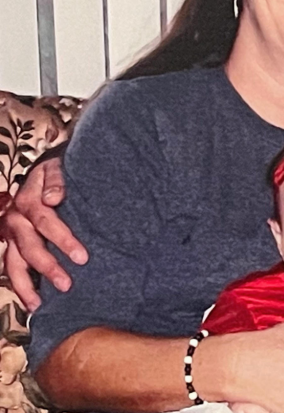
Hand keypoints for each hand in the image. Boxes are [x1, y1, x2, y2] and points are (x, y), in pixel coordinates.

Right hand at [1, 157, 85, 310]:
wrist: (42, 173)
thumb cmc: (56, 173)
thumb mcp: (56, 169)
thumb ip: (56, 181)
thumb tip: (53, 198)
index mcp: (28, 200)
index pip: (45, 222)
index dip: (63, 240)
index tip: (82, 257)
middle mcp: (15, 219)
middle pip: (30, 247)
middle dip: (48, 267)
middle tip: (67, 284)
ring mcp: (11, 235)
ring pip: (13, 263)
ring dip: (26, 285)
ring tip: (39, 305)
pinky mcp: (12, 245)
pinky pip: (12, 268)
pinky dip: (21, 286)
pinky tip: (34, 303)